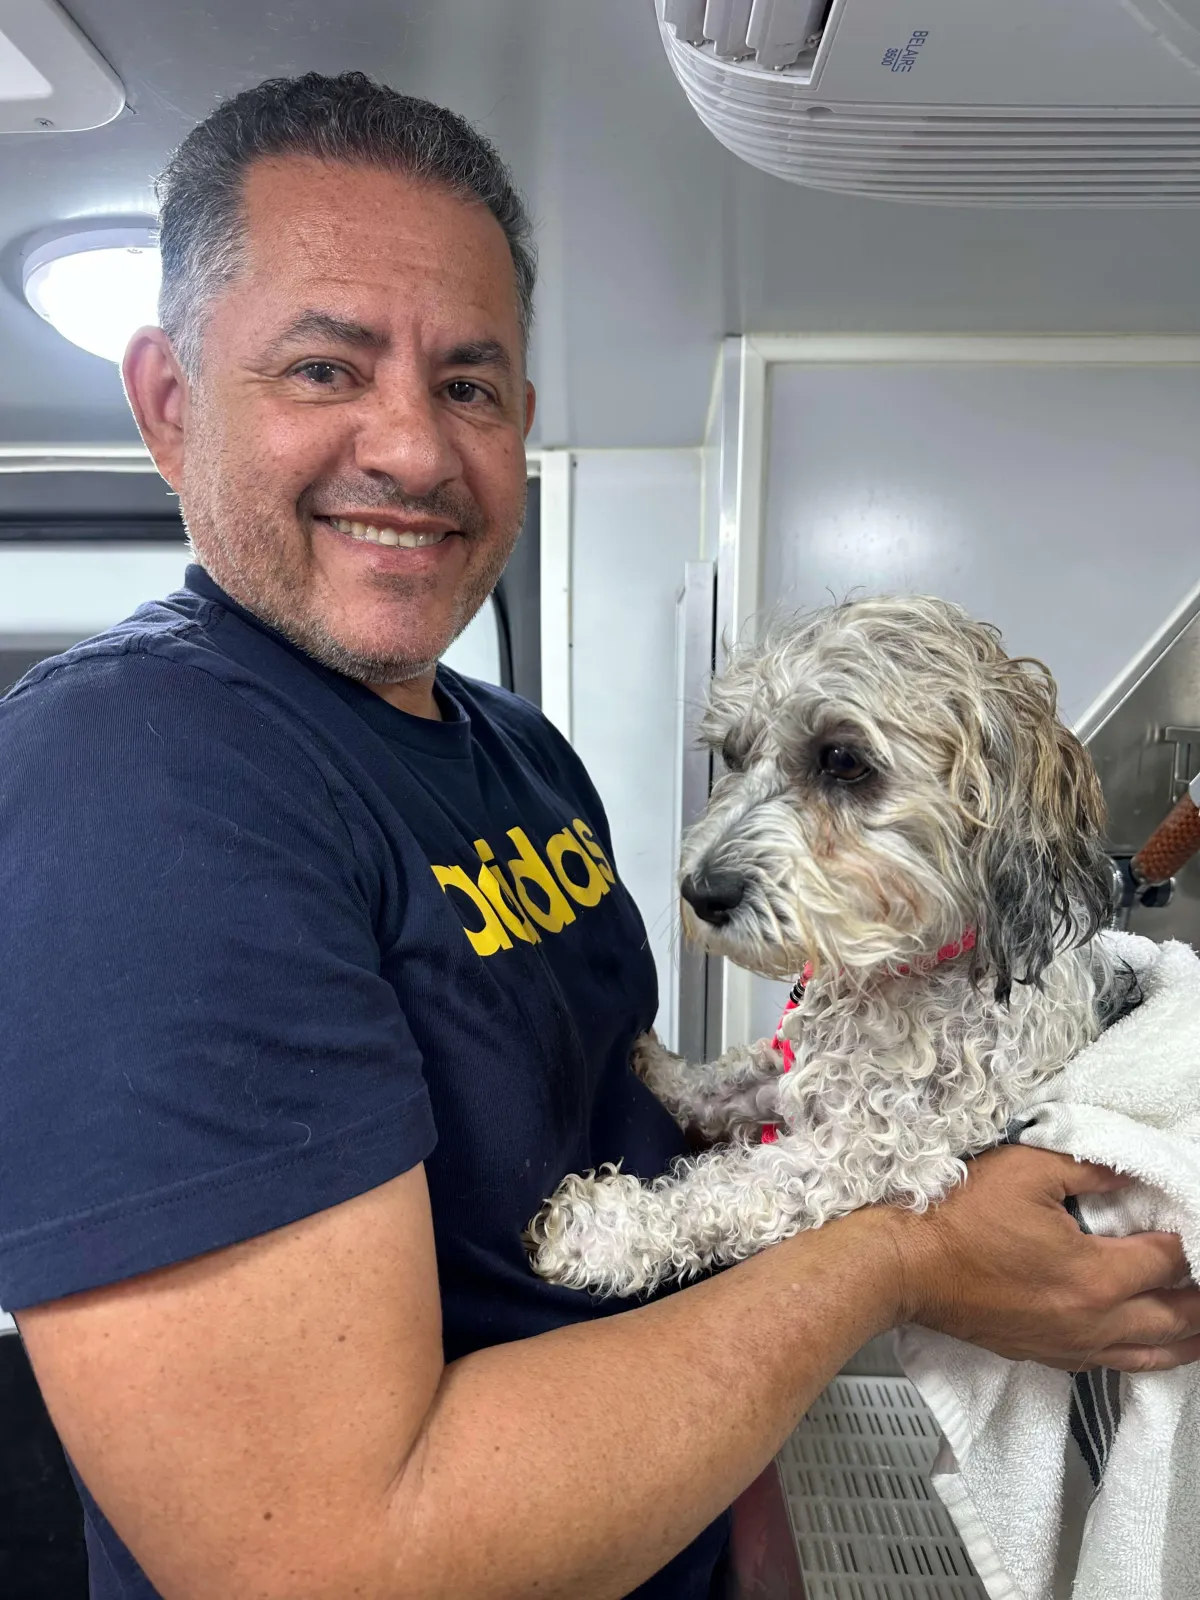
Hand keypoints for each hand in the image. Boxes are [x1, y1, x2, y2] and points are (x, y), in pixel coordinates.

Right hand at [881, 1144, 1199, 1371]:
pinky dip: (1144, 1355)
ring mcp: (1071, 1344)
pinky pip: (1114, 1364)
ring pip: (1151, 1354)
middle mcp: (1093, 1320)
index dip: (1190, 1239)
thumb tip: (1126, 1170)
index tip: (1193, 1222)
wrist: (906, 1265)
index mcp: (1095, 1275)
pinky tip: (1145, 1345)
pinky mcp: (1047, 1354)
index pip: (1169, 1259)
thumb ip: (1087, 1166)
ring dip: (1186, 1339)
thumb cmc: (957, 1219)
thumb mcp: (1026, 1170)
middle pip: (1175, 1318)